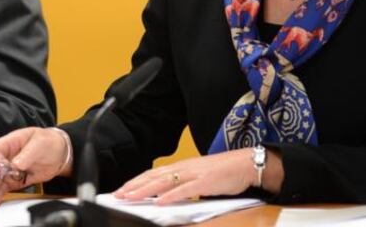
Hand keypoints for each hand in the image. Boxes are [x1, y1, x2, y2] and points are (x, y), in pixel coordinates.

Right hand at [0, 127, 71, 205]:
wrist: (58, 154)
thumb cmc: (48, 142)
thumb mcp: (40, 143)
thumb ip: (27, 154)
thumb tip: (15, 164)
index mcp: (9, 143)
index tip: (3, 168)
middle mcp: (5, 157)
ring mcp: (7, 170)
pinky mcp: (12, 181)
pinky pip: (2, 188)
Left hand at [114, 149, 280, 204]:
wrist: (247, 164)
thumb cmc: (225, 172)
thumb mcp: (199, 178)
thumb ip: (183, 186)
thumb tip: (167, 197)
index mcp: (182, 167)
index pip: (153, 174)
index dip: (136, 181)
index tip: (122, 190)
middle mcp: (184, 168)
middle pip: (153, 177)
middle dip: (134, 186)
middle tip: (118, 195)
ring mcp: (194, 174)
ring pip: (164, 182)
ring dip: (145, 190)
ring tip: (130, 197)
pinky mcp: (205, 182)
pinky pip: (185, 190)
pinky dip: (171, 195)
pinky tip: (160, 201)